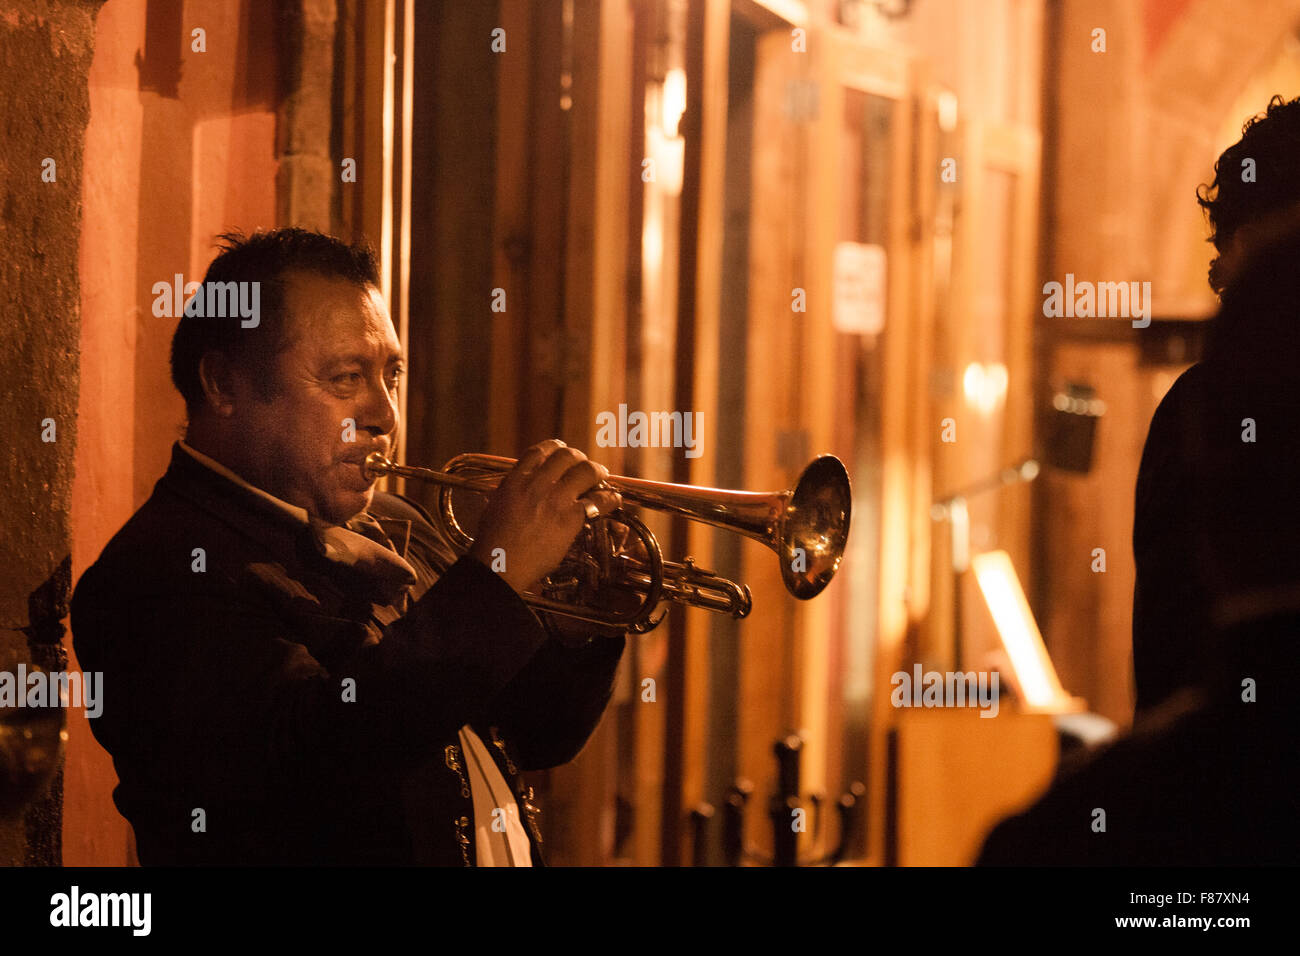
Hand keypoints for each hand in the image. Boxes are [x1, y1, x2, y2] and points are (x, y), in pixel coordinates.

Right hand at [468, 439, 620, 594]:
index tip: (561, 449)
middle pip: (566, 456)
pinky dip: (609, 498)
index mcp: (515, 481)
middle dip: (579, 457)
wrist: (500, 564)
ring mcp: (555, 500)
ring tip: (602, 476)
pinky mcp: (570, 518)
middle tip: (584, 464)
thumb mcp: (493, 508)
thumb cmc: (492, 543)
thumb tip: (508, 489)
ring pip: (586, 471)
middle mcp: (537, 484)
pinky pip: (598, 501)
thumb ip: (506, 494)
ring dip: (597, 471)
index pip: (539, 452)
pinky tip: (613, 499)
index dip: (554, 447)